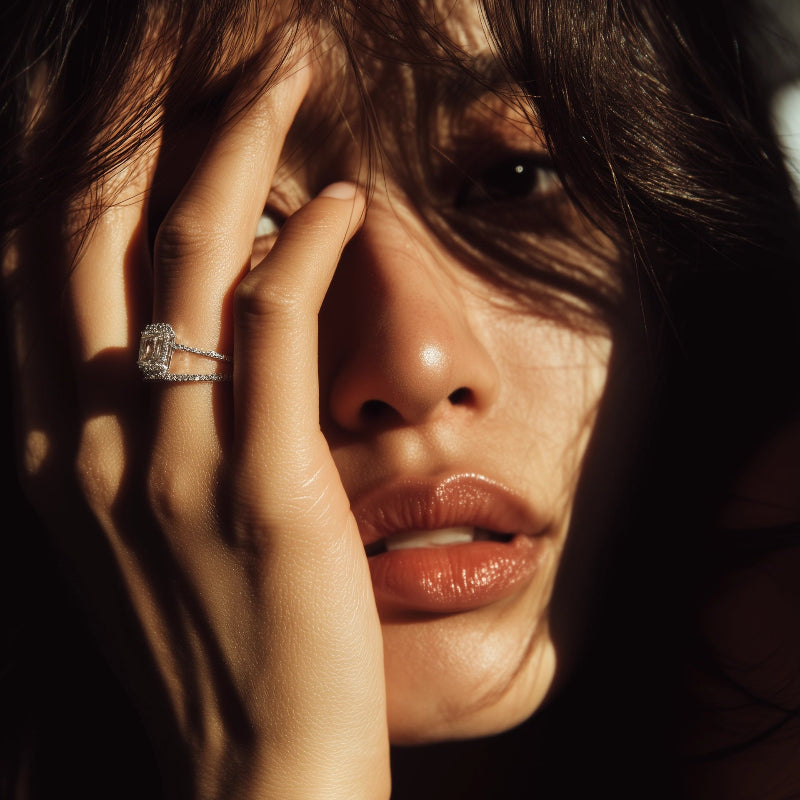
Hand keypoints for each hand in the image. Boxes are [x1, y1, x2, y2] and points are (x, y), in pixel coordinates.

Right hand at [5, 48, 389, 799]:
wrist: (253, 776)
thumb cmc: (212, 655)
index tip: (124, 96)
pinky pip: (277, 325)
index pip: (40, 267)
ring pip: (189, 255)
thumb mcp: (139, 542)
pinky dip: (310, 244)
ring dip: (240, 147)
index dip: (74, 162)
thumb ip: (136, 440)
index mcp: (54, 454)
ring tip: (286, 75)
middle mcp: (93, 442)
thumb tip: (178, 336)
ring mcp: (173, 460)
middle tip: (209, 47)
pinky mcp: (263, 481)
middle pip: (98, 231)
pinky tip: (346, 195)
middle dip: (145, 120)